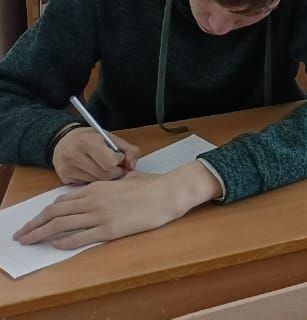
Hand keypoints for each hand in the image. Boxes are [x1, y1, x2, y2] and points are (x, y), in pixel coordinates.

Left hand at [15, 162, 220, 249]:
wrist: (168, 193)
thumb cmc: (151, 185)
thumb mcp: (126, 179)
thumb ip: (110, 185)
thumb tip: (104, 190)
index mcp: (97, 187)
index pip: (62, 200)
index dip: (45, 212)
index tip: (36, 220)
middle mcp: (94, 201)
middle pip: (55, 213)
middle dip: (34, 224)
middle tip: (21, 234)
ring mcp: (100, 215)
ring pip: (62, 225)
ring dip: (41, 234)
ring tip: (29, 241)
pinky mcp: (109, 230)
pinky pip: (80, 237)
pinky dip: (64, 241)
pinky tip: (55, 244)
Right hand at [52, 128, 140, 184]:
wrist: (65, 140)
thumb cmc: (91, 138)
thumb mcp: (111, 138)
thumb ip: (128, 150)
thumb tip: (131, 166)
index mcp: (87, 141)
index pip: (110, 162)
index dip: (119, 161)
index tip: (118, 156)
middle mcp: (74, 155)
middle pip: (104, 175)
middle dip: (114, 171)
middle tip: (114, 165)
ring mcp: (67, 168)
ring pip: (96, 182)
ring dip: (105, 176)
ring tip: (103, 166)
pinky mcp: (65, 178)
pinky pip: (86, 185)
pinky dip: (94, 180)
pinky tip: (92, 171)